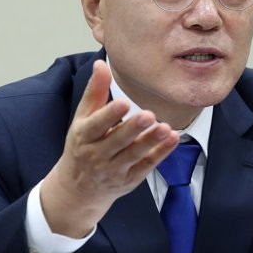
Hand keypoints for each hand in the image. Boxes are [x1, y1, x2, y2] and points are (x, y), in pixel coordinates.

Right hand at [41, 60, 179, 236]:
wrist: (79, 188)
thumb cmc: (83, 145)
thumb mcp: (83, 119)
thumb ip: (94, 92)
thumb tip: (101, 63)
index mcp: (84, 136)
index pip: (96, 125)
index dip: (109, 115)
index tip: (123, 103)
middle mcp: (97, 155)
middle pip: (117, 141)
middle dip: (132, 129)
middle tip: (148, 115)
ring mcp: (114, 169)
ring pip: (134, 155)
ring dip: (150, 141)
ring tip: (165, 128)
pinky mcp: (130, 179)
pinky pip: (146, 165)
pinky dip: (160, 153)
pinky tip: (173, 138)